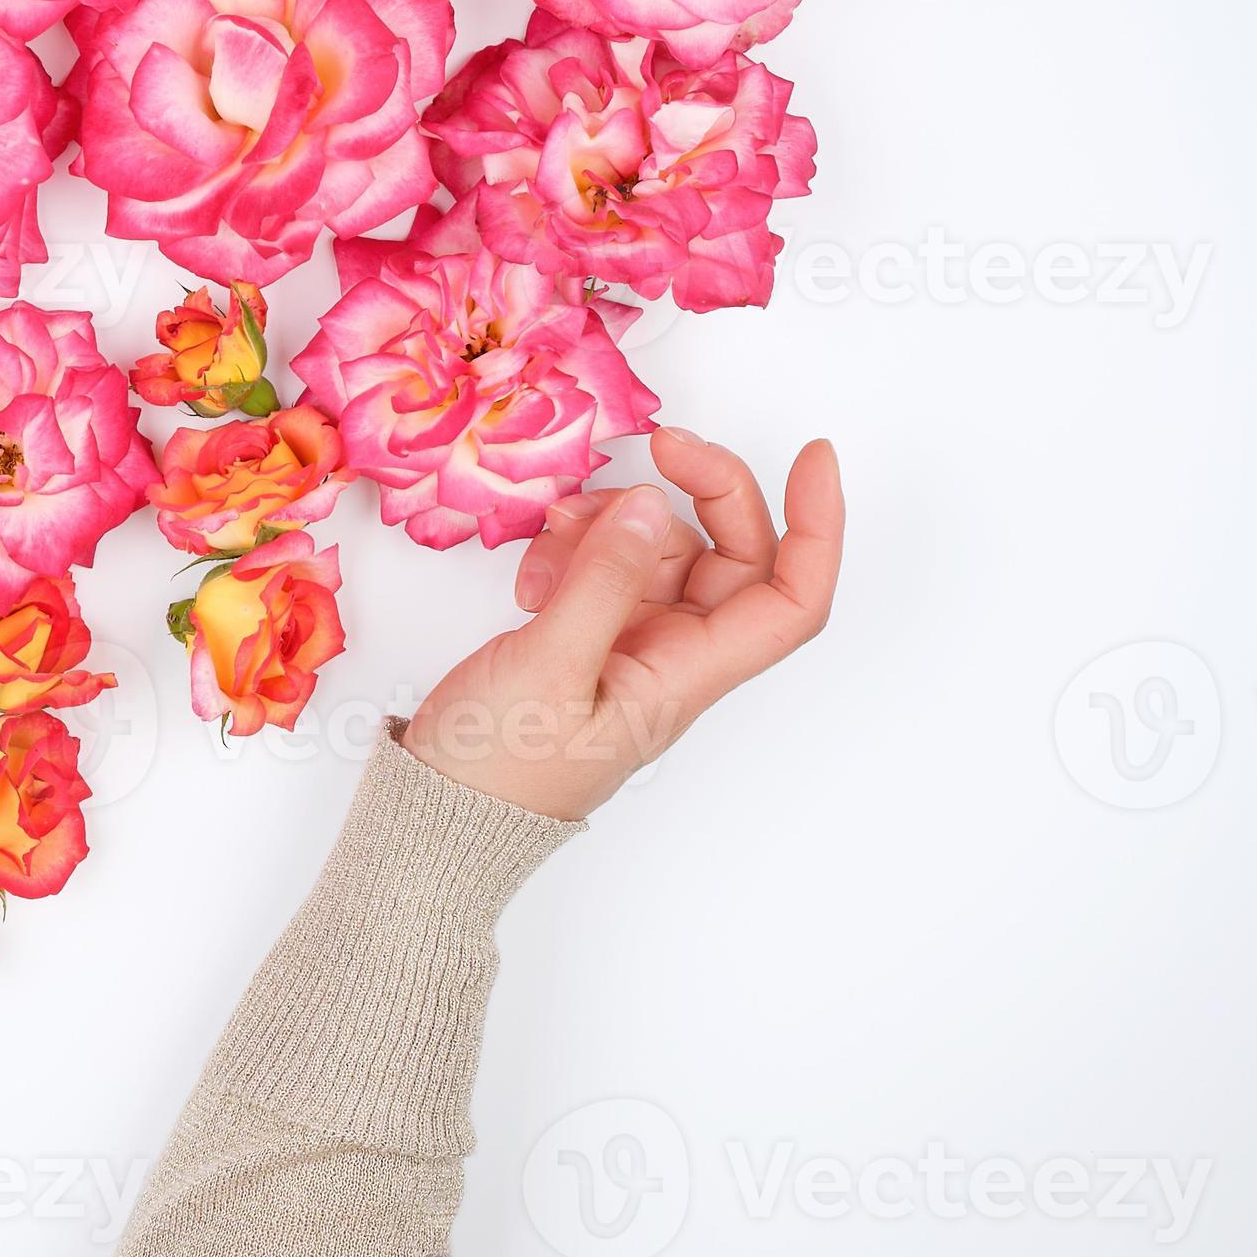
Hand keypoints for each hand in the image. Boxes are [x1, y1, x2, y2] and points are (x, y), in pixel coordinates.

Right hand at [402, 429, 843, 820]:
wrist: (439, 812)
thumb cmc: (497, 767)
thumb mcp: (548, 666)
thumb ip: (602, 582)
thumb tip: (649, 504)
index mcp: (687, 676)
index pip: (790, 599)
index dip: (817, 526)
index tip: (812, 455)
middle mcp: (673, 656)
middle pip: (730, 554)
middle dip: (699, 489)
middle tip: (654, 445)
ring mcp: (631, 643)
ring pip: (659, 548)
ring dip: (612, 520)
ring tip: (554, 534)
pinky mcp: (586, 634)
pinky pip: (605, 565)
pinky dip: (574, 546)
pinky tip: (533, 572)